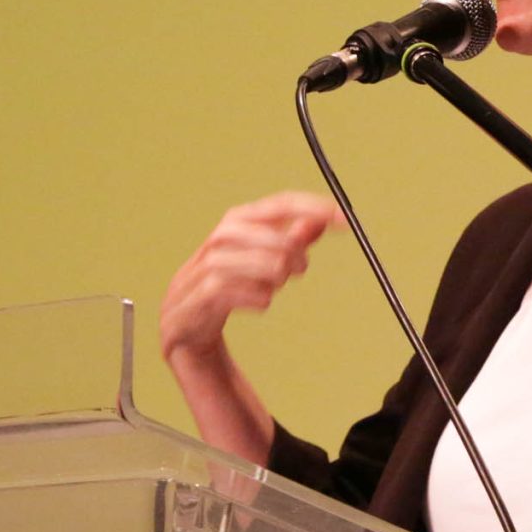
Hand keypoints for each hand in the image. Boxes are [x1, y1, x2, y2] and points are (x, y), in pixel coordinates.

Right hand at [159, 191, 343, 365]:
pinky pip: (239, 295)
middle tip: (301, 270)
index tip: (346, 218)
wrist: (185, 327)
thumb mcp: (262, 261)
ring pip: (257, 264)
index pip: (279, 204)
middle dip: (293, 252)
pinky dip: (258, 300)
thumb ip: (290, 240)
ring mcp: (204, 269)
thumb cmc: (229, 288)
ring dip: (275, 278)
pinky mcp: (197, 299)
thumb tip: (321, 219)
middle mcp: (217, 240)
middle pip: (268, 234)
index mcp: (236, 223)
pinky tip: (259, 303)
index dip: (314, 208)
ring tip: (274, 286)